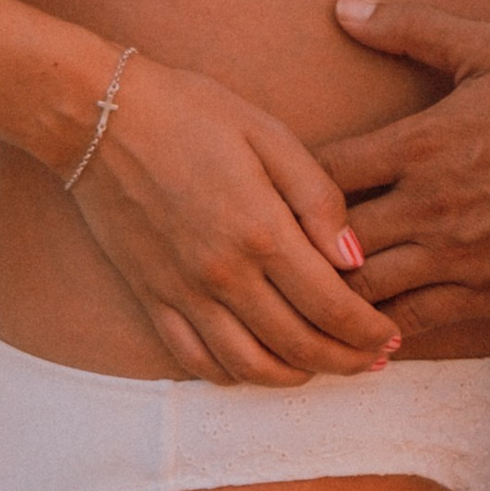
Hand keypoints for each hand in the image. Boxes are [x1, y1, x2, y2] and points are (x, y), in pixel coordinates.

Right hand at [70, 54, 404, 386]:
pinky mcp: (151, 297)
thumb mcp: (269, 134)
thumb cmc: (191, 112)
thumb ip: (318, 198)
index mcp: (262, 231)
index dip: (367, 331)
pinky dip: (232, 376)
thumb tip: (355, 258)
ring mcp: (184, 293)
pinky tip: (257, 366)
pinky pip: (195, 360)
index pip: (331, 306)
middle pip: (298, 346)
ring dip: (295, 377)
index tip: (389, 336)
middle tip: (371, 361)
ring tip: (322, 367)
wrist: (100, 116)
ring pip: (249, 366)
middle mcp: (224, 274)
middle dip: (344, 361)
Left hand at [315, 0, 489, 337]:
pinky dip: (379, 327)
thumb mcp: (489, 48)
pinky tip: (363, 325)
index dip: (292, 182)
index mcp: (420, 144)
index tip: (284, 186)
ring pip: (364, 288)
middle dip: (302, 243)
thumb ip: (410, 28)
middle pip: (331, 239)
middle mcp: (429, 206)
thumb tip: (341, 7)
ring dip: (335, 288)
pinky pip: (413, 322)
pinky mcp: (488, 294)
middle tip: (284, 246)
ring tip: (314, 288)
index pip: (322, 172)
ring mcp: (458, 256)